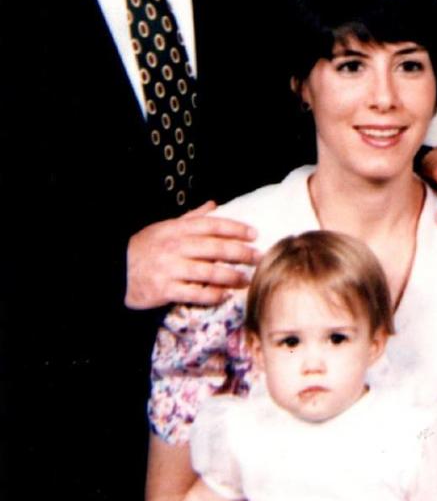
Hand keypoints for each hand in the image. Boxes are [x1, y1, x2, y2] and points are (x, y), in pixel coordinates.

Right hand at [126, 201, 258, 308]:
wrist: (115, 271)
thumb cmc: (145, 247)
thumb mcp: (165, 227)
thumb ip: (191, 217)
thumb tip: (213, 204)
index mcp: (177, 229)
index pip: (212, 225)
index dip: (235, 228)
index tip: (253, 234)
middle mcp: (176, 247)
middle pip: (215, 248)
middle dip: (240, 252)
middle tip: (258, 257)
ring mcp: (170, 269)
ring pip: (208, 271)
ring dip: (230, 276)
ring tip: (246, 279)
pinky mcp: (164, 290)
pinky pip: (193, 293)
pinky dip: (211, 295)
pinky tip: (223, 295)